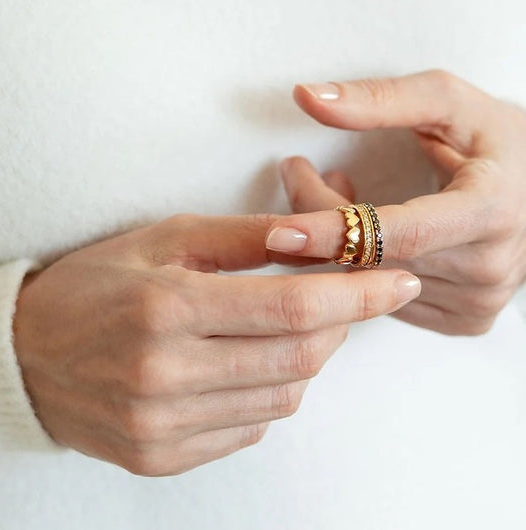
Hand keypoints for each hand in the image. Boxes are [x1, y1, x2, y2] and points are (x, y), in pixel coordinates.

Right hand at [13, 213, 418, 475]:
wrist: (25, 353)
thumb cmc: (96, 284)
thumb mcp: (165, 239)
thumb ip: (246, 236)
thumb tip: (315, 235)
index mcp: (167, 307)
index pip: (294, 306)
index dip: (359, 294)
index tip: (400, 281)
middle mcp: (166, 375)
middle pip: (300, 357)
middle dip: (343, 324)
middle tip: (347, 298)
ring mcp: (164, 426)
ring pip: (283, 395)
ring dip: (308, 358)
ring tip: (290, 326)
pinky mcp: (162, 457)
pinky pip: (252, 427)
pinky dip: (271, 391)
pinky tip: (249, 364)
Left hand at [265, 70, 525, 335]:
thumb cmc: (496, 142)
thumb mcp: (450, 105)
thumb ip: (381, 100)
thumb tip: (307, 97)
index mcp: (491, 210)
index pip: (397, 234)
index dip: (333, 230)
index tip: (279, 228)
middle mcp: (487, 268)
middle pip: (375, 262)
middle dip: (320, 226)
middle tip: (297, 177)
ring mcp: (476, 302)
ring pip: (372, 286)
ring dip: (335, 245)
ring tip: (335, 193)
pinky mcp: (464, 320)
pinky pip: (388, 303)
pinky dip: (361, 271)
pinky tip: (362, 236)